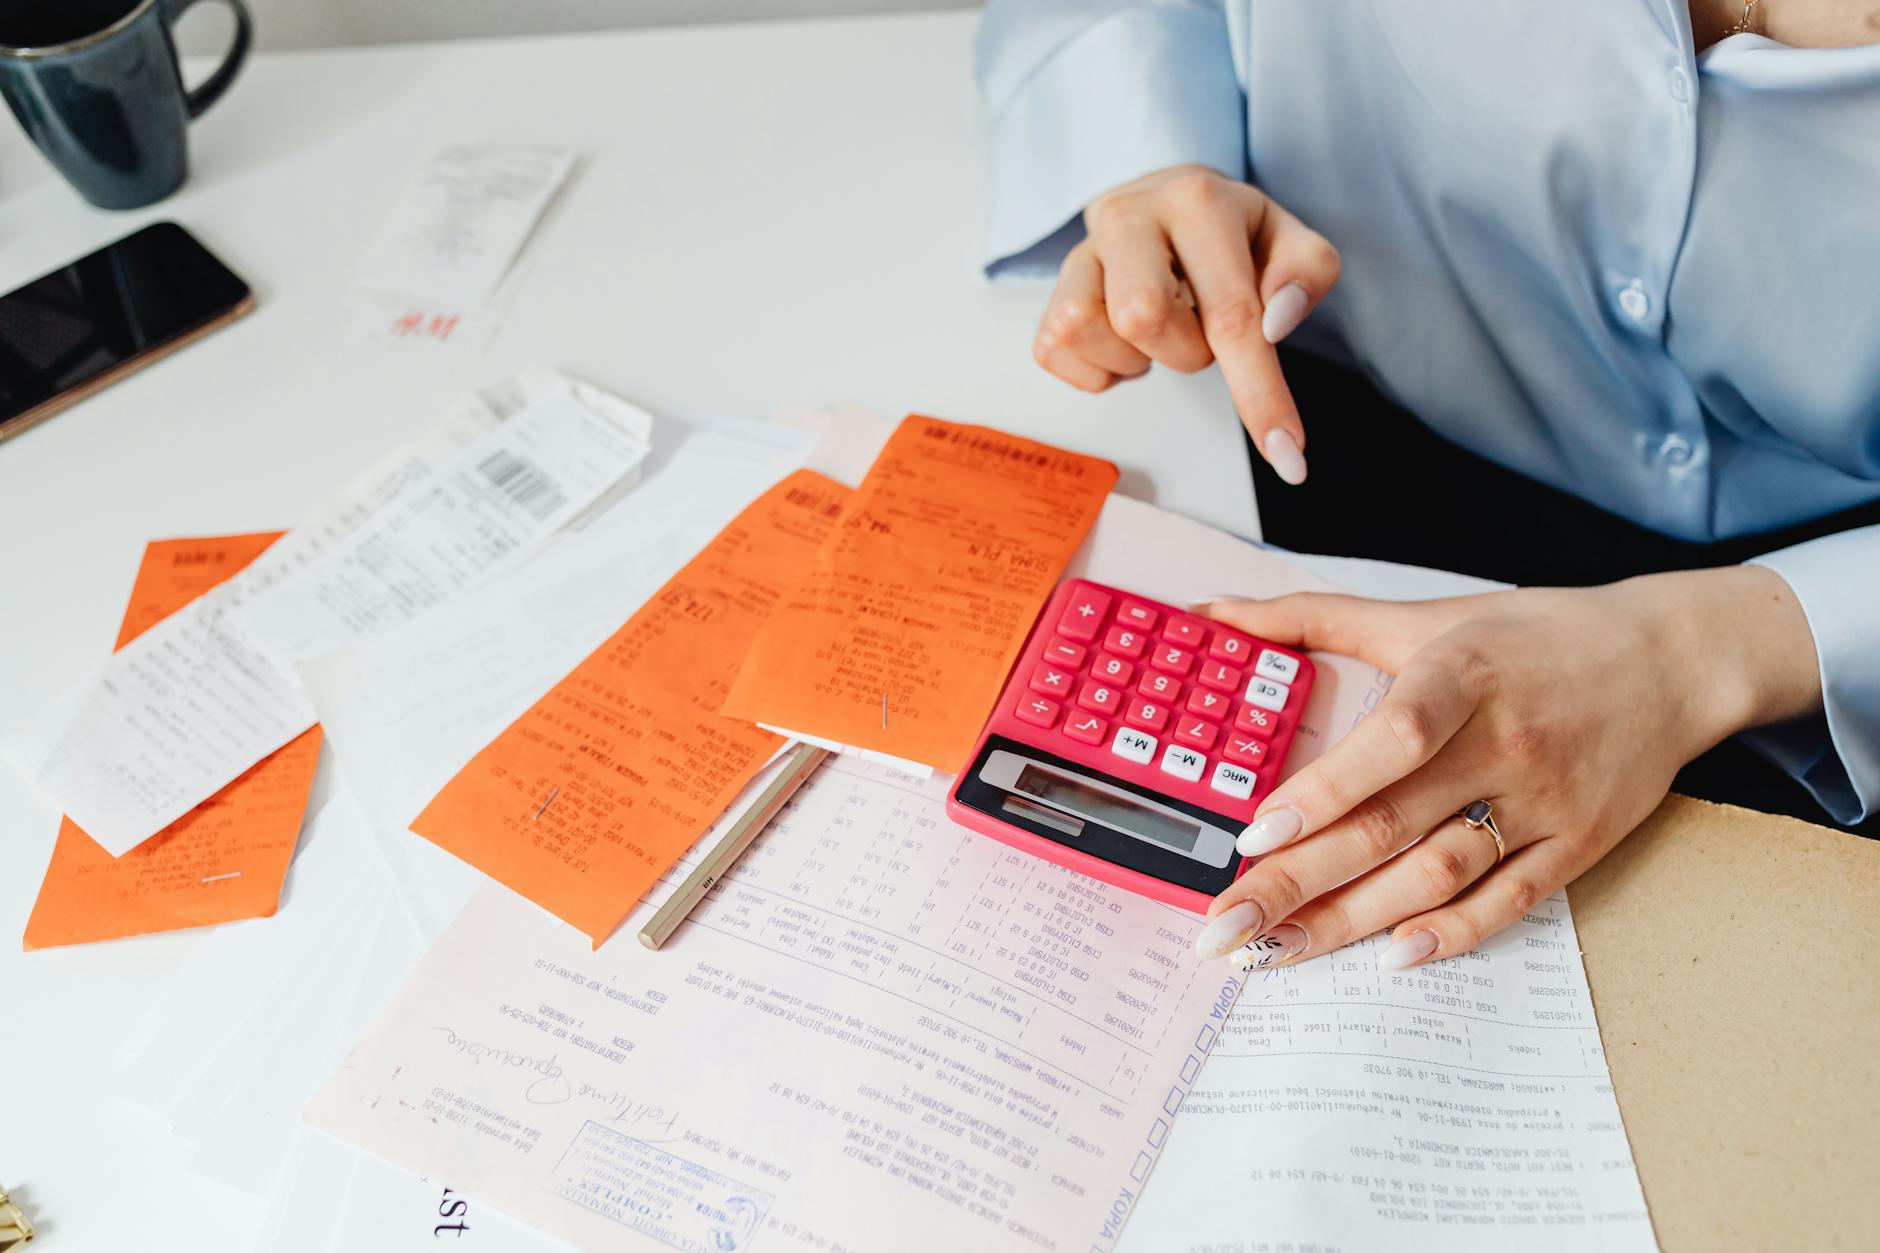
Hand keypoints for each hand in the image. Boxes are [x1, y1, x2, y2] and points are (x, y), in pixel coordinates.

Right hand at [1032, 164, 1340, 484]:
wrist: (1158, 200)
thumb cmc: (1228, 233)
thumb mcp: (1285, 238)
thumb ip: (1306, 273)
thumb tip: (1274, 325)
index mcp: (1197, 202)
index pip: (1230, 312)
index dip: (1260, 392)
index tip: (1287, 455)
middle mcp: (1128, 218)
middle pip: (1142, 318)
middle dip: (1185, 352)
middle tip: (1200, 331)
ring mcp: (1078, 255)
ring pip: (1090, 333)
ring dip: (1137, 358)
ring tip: (1161, 333)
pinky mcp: (1048, 295)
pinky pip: (1055, 353)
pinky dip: (1101, 370)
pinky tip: (1124, 343)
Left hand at [1189, 567, 1820, 968]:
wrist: (1672, 660)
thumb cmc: (1535, 636)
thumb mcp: (1426, 616)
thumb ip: (1313, 617)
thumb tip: (1215, 615)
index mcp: (1460, 678)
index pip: (1389, 742)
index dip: (1321, 792)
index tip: (1254, 835)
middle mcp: (1502, 743)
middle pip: (1390, 826)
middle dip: (1298, 884)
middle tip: (1226, 928)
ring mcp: (1543, 801)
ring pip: (1437, 873)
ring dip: (1352, 922)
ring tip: (1278, 953)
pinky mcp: (1577, 844)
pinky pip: (1509, 899)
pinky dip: (1451, 932)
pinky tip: (1390, 957)